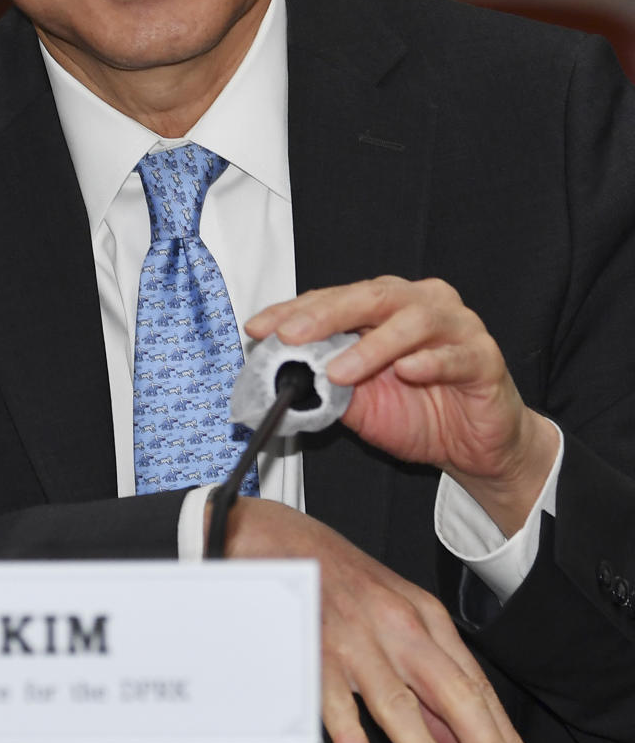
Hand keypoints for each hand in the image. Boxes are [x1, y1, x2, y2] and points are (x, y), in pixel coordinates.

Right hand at [217, 498, 528, 742]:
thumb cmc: (335, 574)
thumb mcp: (392, 613)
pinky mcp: (313, 646)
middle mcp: (396, 624)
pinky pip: (335, 698)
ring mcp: (355, 637)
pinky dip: (349, 734)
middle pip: (453, 691)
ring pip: (398, 702)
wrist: (275, 535)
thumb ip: (426, 674)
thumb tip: (456, 741)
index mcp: (422, 615)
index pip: (475, 683)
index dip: (502, 733)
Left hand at [246, 276, 558, 535]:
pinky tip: (407, 371)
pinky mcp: (484, 358)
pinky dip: (429, 362)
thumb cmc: (420, 411)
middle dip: (326, 315)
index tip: (259, 328)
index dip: (294, 311)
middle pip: (371, 296)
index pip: (334, 298)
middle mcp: (421, 304)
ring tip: (340, 372)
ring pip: (412, 320)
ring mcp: (457, 326)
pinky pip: (455, 355)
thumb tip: (282, 374)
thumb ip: (326, 381)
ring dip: (371, 346)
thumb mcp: (360, 401)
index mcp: (385, 305)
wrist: (476, 446)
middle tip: (293, 336)